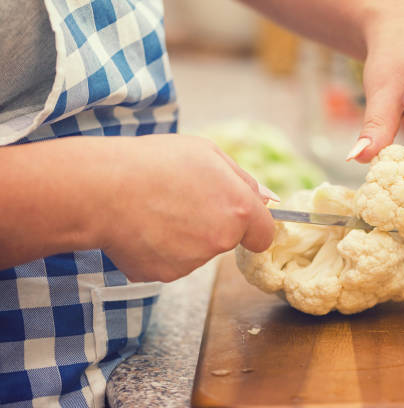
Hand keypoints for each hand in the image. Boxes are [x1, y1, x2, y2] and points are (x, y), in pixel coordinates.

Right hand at [99, 135, 274, 281]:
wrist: (102, 189)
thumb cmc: (155, 163)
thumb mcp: (208, 153)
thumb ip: (244, 180)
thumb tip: (270, 200)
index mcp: (239, 209)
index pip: (264, 234)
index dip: (252, 225)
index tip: (238, 219)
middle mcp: (221, 241)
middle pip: (227, 239)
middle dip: (213, 224)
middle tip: (180, 199)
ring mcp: (192, 262)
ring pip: (197, 251)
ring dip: (184, 235)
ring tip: (155, 209)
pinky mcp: (165, 274)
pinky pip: (170, 262)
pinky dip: (159, 249)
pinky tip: (142, 227)